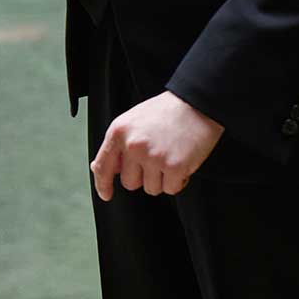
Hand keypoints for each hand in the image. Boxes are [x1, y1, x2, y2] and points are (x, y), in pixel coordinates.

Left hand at [90, 92, 224, 199]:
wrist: (196, 104)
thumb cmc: (165, 112)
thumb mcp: (132, 121)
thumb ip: (118, 145)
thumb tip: (106, 169)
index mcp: (118, 132)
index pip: (103, 166)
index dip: (103, 184)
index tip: (106, 194)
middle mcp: (133, 146)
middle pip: (129, 183)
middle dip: (142, 177)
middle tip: (155, 160)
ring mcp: (153, 157)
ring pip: (151, 188)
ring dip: (162, 179)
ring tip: (169, 157)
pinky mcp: (175, 167)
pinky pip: (171, 189)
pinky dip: (178, 181)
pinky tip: (181, 163)